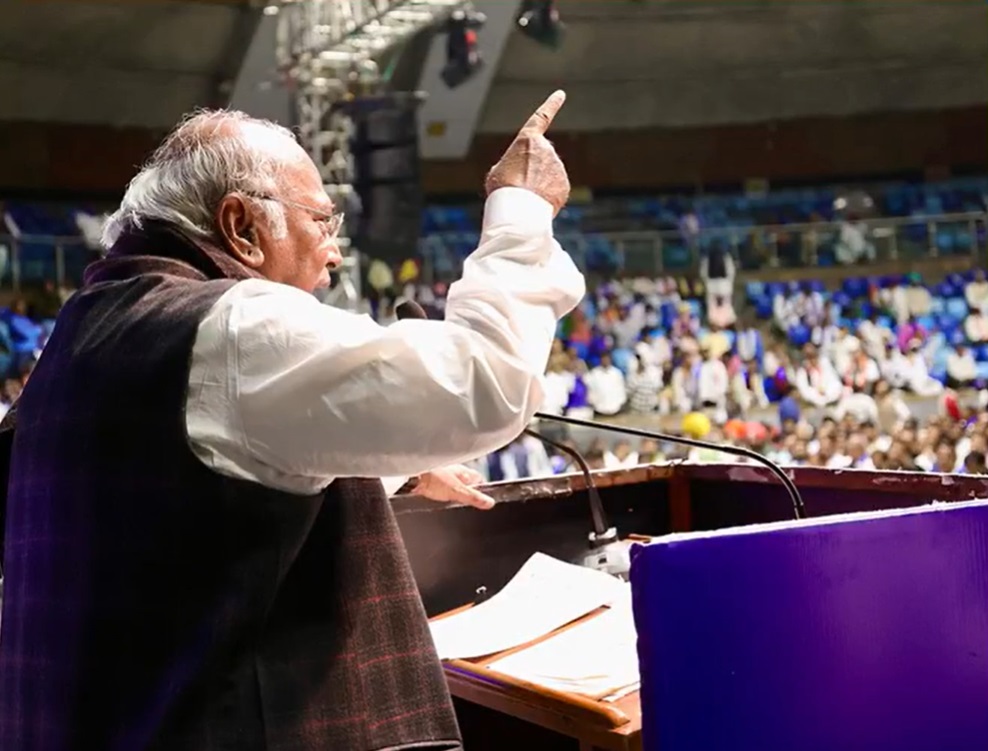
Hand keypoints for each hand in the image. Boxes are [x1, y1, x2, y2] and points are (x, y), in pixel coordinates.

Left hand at [412, 465, 494, 509]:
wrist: (409, 477)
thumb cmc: (432, 478)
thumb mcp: (457, 492)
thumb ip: (473, 497)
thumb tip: (490, 502)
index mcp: (462, 470)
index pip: (478, 478)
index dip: (481, 489)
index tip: (482, 498)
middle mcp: (452, 469)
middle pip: (464, 481)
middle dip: (466, 491)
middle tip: (466, 502)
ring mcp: (440, 473)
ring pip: (451, 483)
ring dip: (451, 491)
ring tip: (451, 501)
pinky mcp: (428, 478)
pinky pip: (438, 486)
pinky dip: (439, 491)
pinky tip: (436, 497)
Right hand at [485, 90, 569, 214]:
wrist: (518, 208)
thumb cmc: (504, 189)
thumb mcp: (499, 170)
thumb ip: (516, 164)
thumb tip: (526, 173)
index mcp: (527, 139)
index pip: (541, 117)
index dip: (551, 105)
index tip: (560, 94)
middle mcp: (546, 149)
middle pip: (540, 158)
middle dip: (533, 169)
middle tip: (519, 184)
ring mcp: (557, 167)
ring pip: (548, 175)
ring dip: (538, 185)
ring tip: (526, 196)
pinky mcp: (564, 185)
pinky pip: (555, 189)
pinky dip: (547, 196)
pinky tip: (536, 203)